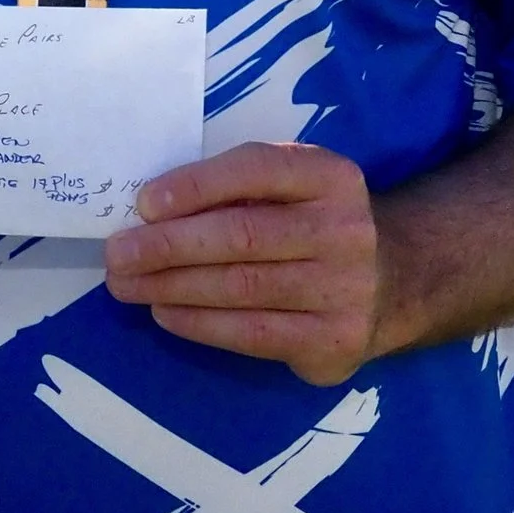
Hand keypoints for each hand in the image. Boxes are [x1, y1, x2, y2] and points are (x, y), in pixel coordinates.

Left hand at [103, 141, 386, 387]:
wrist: (395, 280)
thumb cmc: (314, 223)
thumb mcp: (294, 186)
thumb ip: (240, 188)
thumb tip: (150, 212)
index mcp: (330, 176)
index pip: (256, 171)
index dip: (196, 186)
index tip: (144, 204)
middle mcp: (344, 230)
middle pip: (242, 236)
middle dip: (168, 246)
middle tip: (117, 255)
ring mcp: (345, 289)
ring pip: (242, 288)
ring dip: (172, 287)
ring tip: (127, 285)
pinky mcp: (335, 341)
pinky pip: (255, 333)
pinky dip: (201, 324)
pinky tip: (165, 313)